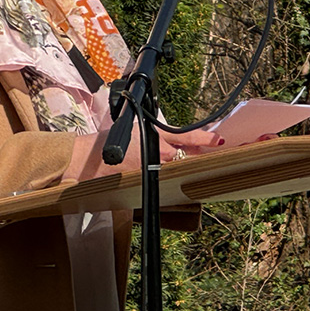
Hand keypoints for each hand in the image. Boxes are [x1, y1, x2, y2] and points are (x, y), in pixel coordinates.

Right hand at [65, 127, 221, 181]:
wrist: (92, 159)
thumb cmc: (111, 144)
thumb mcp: (137, 132)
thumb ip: (157, 137)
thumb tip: (173, 144)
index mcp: (156, 136)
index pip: (186, 137)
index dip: (203, 139)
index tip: (217, 140)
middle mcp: (158, 151)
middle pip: (187, 154)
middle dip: (199, 153)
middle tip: (214, 150)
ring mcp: (154, 166)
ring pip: (177, 166)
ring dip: (182, 165)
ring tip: (191, 162)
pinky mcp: (147, 179)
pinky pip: (165, 178)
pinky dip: (169, 177)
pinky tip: (172, 177)